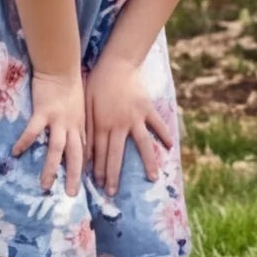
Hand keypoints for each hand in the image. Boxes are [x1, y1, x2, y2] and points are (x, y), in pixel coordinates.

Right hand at [12, 72, 86, 196]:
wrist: (61, 67)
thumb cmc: (70, 87)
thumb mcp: (81, 109)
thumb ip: (78, 127)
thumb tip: (78, 143)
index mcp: (81, 126)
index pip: (85, 152)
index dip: (85, 169)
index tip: (84, 186)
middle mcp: (72, 126)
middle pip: (76, 155)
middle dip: (74, 176)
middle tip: (71, 195)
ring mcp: (58, 120)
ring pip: (56, 149)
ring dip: (51, 168)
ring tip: (44, 185)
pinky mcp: (43, 112)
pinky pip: (33, 131)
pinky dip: (25, 142)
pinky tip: (16, 152)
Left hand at [84, 55, 175, 196]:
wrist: (117, 64)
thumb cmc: (97, 83)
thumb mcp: (86, 105)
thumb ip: (88, 128)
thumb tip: (86, 151)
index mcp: (102, 124)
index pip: (99, 153)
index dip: (98, 171)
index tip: (99, 186)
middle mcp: (120, 124)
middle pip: (117, 155)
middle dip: (114, 176)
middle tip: (113, 192)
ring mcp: (136, 117)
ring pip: (142, 145)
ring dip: (146, 163)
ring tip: (151, 178)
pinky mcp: (147, 109)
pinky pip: (158, 124)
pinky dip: (164, 135)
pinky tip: (169, 147)